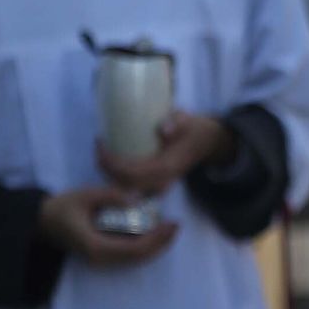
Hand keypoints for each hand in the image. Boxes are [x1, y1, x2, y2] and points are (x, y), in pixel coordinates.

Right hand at [39, 187, 178, 265]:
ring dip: (156, 246)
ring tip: (171, 229)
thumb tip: (137, 200)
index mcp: (96, 246)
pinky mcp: (102, 257)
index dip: (157, 238)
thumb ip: (112, 196)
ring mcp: (101, 261)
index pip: (135, 248)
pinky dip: (146, 246)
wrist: (42, 222)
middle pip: (140, 257)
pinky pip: (129, 256)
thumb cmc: (62, 207)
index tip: (171, 224)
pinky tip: (156, 233)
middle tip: (176, 225)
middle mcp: (100, 259)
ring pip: (136, 260)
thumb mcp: (86, 195)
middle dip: (162, 243)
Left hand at [97, 111, 233, 196]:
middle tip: (98, 144)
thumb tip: (164, 130)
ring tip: (101, 151)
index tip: (100, 142)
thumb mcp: (190, 121)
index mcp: (167, 168)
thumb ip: (178, 122)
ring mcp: (158, 184)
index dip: (111, 162)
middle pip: (123, 183)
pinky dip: (116, 175)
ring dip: (109, 173)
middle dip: (105, 167)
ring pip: (125, 187)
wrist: (210, 144)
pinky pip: (130, 185)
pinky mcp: (155, 183)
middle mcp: (161, 181)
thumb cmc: (197, 130)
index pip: (131, 173)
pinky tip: (110, 161)